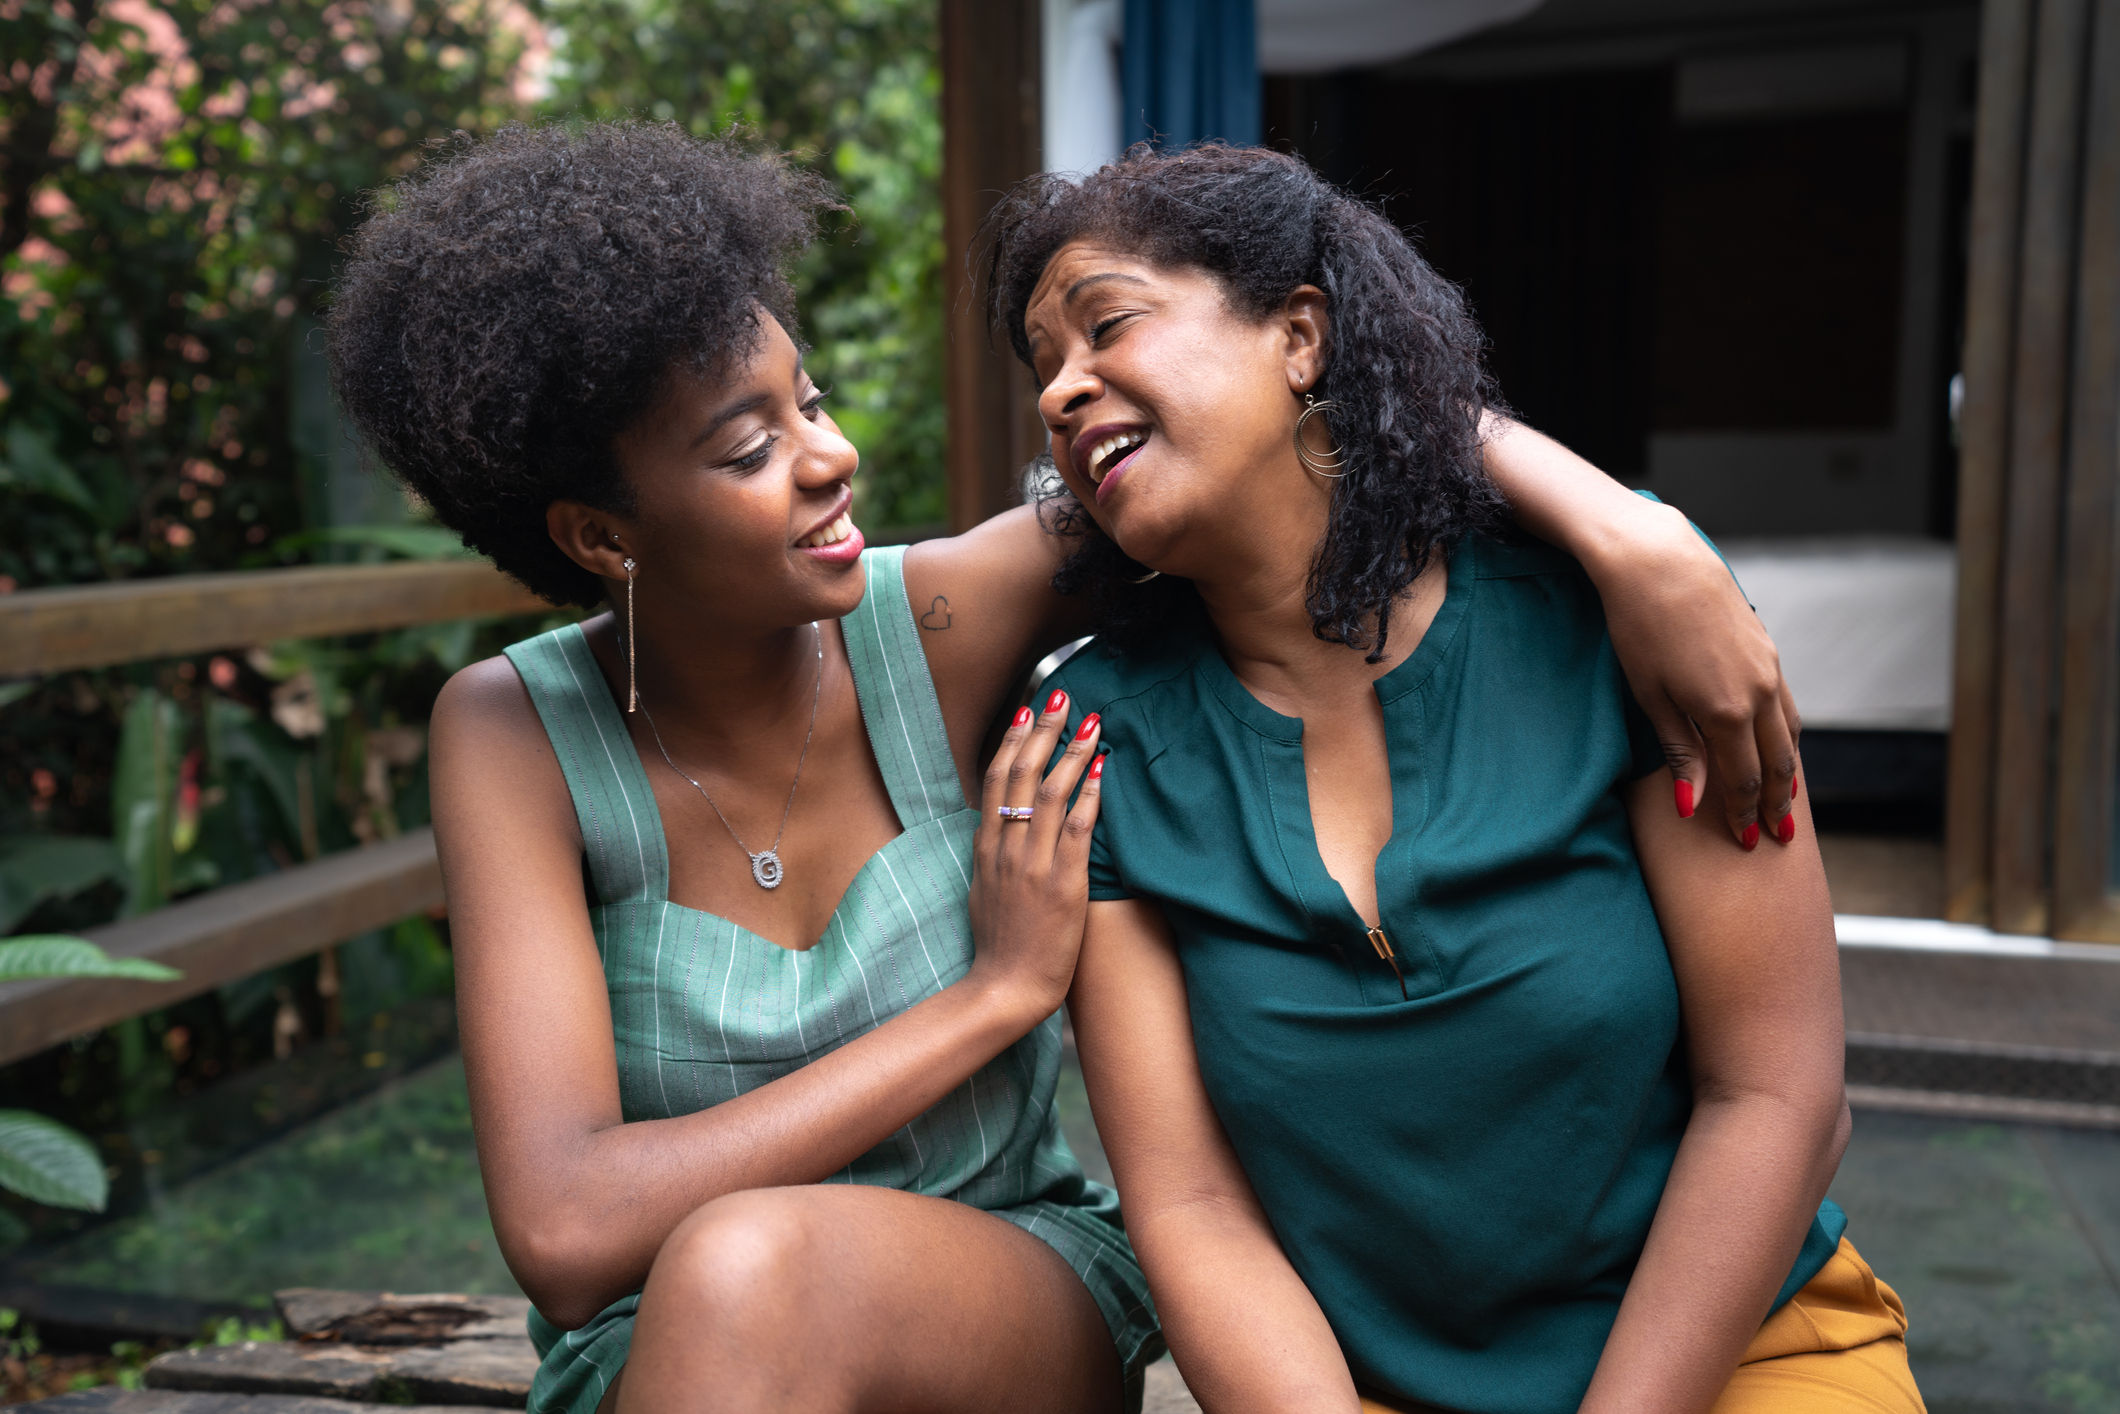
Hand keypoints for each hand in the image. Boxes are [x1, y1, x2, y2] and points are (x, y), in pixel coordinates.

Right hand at [968, 688, 1104, 1019]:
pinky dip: (1090, 796)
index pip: (997, 777)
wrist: (1006, 986)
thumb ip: (995, 850)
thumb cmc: (999, 942)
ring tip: (1091, 720)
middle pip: (1022, 774)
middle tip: (1061, 693)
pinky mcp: (1063, 884)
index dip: (1014, 738)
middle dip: (1043, 729)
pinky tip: (1103, 769)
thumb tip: (1004, 819)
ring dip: (1073, 752)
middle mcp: (1007, 847)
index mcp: (986, 846)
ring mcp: (1034, 864)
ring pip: (1052, 793)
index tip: (1029, 708)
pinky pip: (1077, 830)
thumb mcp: (984, 887)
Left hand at [1474, 416, 1799, 851]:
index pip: (1743, 779)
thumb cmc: (1638, 626)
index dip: (1745, 814)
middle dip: (1777, 802)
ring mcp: (1767, 667)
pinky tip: (1780, 743)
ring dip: (1789, 769)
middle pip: (1776, 762)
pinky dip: (1786, 731)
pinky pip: (1785, 701)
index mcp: (1725, 712)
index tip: (1746, 842)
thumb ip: (1678, 751)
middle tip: (1778, 836)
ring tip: (1788, 799)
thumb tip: (1692, 804)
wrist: (1654, 558)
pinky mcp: (1766, 647)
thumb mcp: (1650, 696)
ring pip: (1789, 732)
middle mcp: (1757, 692)